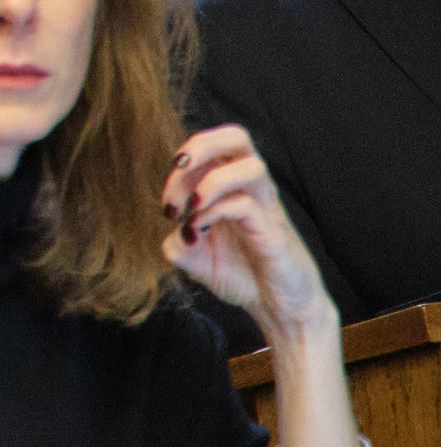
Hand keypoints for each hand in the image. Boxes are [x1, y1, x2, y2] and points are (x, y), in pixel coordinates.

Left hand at [163, 122, 336, 340]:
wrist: (280, 309)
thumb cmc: (244, 276)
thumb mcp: (196, 261)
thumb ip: (177, 245)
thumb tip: (173, 233)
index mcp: (233, 188)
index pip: (211, 147)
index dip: (182, 162)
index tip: (167, 202)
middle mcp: (252, 191)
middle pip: (237, 136)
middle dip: (200, 146)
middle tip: (176, 173)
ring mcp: (267, 210)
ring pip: (251, 165)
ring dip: (210, 180)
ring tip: (190, 207)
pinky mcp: (274, 233)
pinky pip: (247, 206)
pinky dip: (215, 212)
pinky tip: (199, 230)